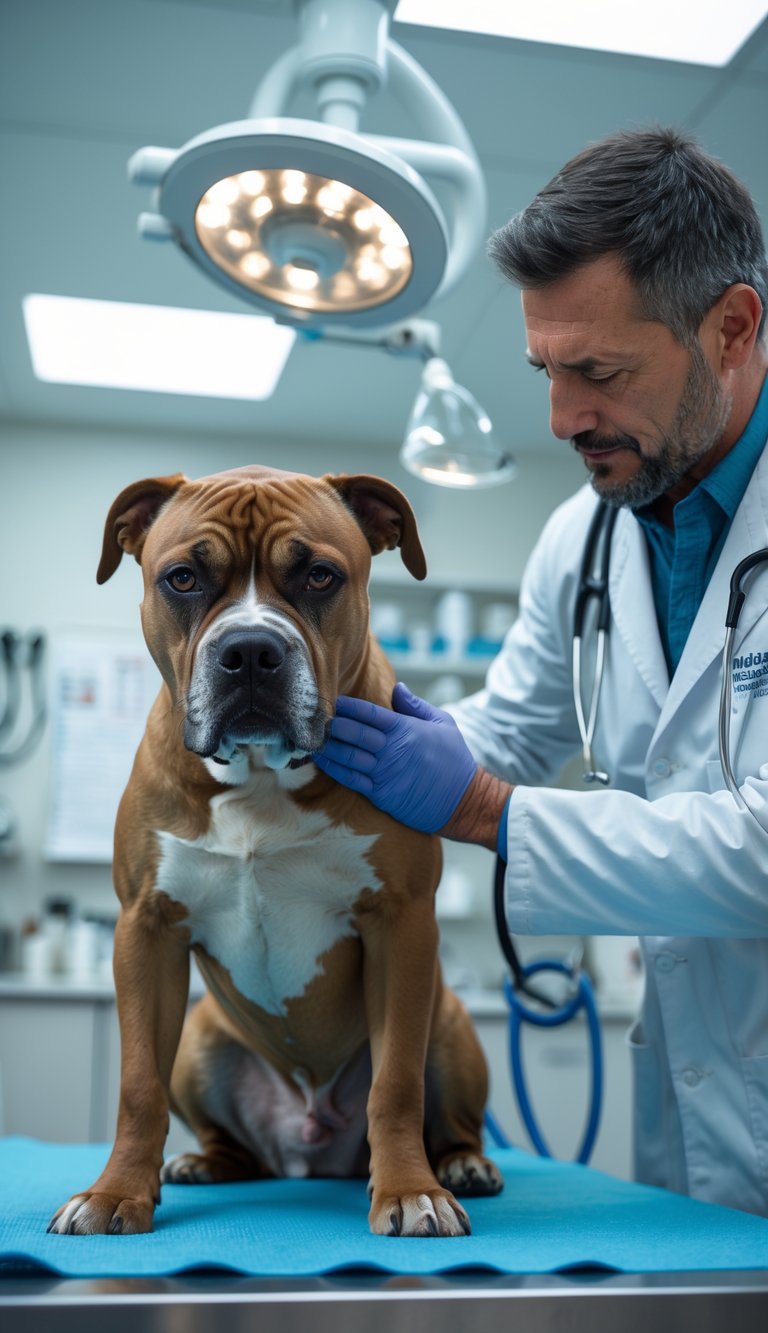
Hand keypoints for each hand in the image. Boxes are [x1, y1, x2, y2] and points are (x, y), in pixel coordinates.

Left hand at [312, 682, 476, 832]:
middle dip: (331, 724)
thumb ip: (416, 706)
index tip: (332, 701)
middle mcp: (392, 749)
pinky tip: (321, 761)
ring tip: (310, 737)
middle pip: (352, 732)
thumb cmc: (455, 760)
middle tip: (313, 718)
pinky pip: (351, 779)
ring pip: (347, 755)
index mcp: (406, 729)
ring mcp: (385, 772)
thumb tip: (397, 687)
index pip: (368, 712)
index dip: (347, 706)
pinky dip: (334, 768)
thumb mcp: (443, 724)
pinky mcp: (381, 793)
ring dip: (327, 745)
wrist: (464, 801)